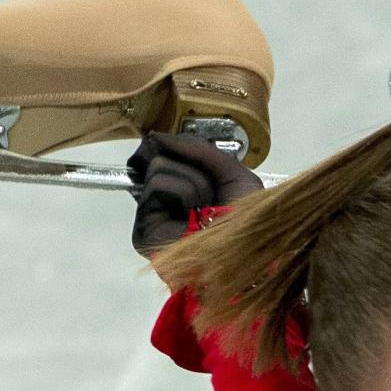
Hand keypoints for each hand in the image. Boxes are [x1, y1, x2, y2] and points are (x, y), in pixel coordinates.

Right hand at [126, 132, 263, 256]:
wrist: (247, 253)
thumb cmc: (247, 220)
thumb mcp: (234, 175)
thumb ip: (200, 151)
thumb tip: (158, 137)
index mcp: (190, 188)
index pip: (169, 152)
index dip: (180, 147)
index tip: (196, 156)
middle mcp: (168, 200)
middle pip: (164, 154)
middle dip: (196, 170)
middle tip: (210, 196)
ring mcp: (154, 214)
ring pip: (161, 167)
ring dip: (194, 185)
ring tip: (204, 210)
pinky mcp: (143, 228)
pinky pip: (157, 185)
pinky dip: (183, 194)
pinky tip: (191, 217)